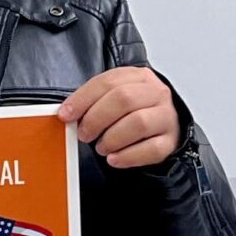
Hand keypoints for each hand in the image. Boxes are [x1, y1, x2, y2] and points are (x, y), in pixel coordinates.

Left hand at [57, 67, 178, 166]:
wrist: (163, 129)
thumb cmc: (133, 113)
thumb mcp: (114, 99)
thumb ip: (93, 102)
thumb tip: (67, 113)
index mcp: (139, 77)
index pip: (108, 82)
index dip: (83, 99)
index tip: (66, 115)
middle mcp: (156, 93)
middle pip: (124, 99)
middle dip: (96, 119)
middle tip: (84, 134)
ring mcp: (166, 117)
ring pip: (138, 123)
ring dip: (112, 139)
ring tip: (102, 147)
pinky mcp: (170, 141)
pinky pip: (151, 149)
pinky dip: (127, 156)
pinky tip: (114, 159)